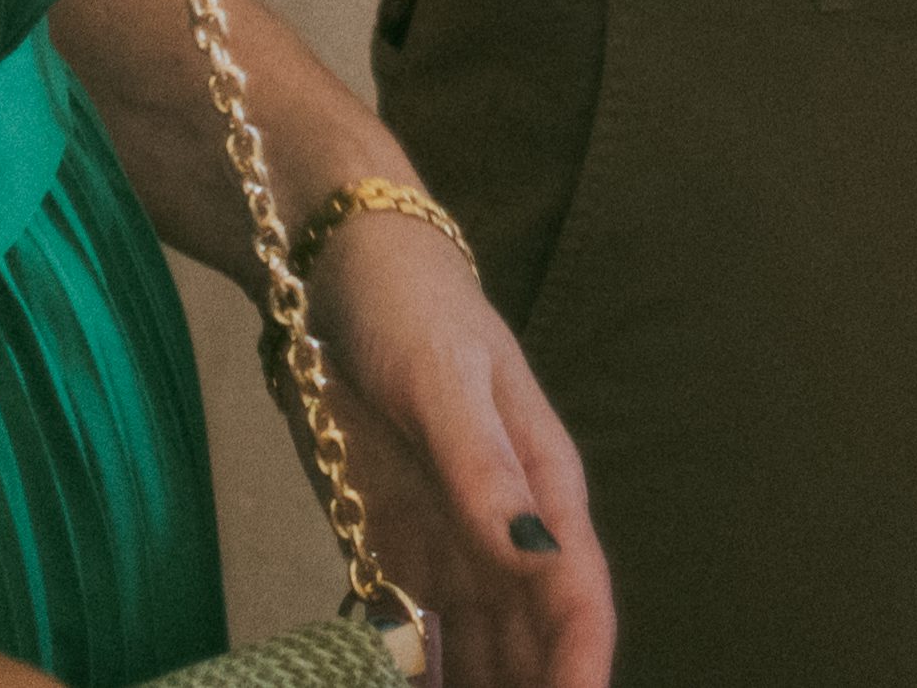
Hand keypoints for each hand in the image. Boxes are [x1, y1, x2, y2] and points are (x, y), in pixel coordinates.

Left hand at [304, 209, 611, 687]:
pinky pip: (412, 638)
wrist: (334, 268)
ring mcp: (449, 545)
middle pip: (532, 642)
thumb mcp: (442, 375)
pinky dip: (414, 675)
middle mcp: (506, 528)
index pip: (577, 593)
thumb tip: (536, 551)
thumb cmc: (408, 303)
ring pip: (478, 652)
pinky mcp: (392, 551)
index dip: (581, 663)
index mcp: (542, 483)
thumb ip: (486, 466)